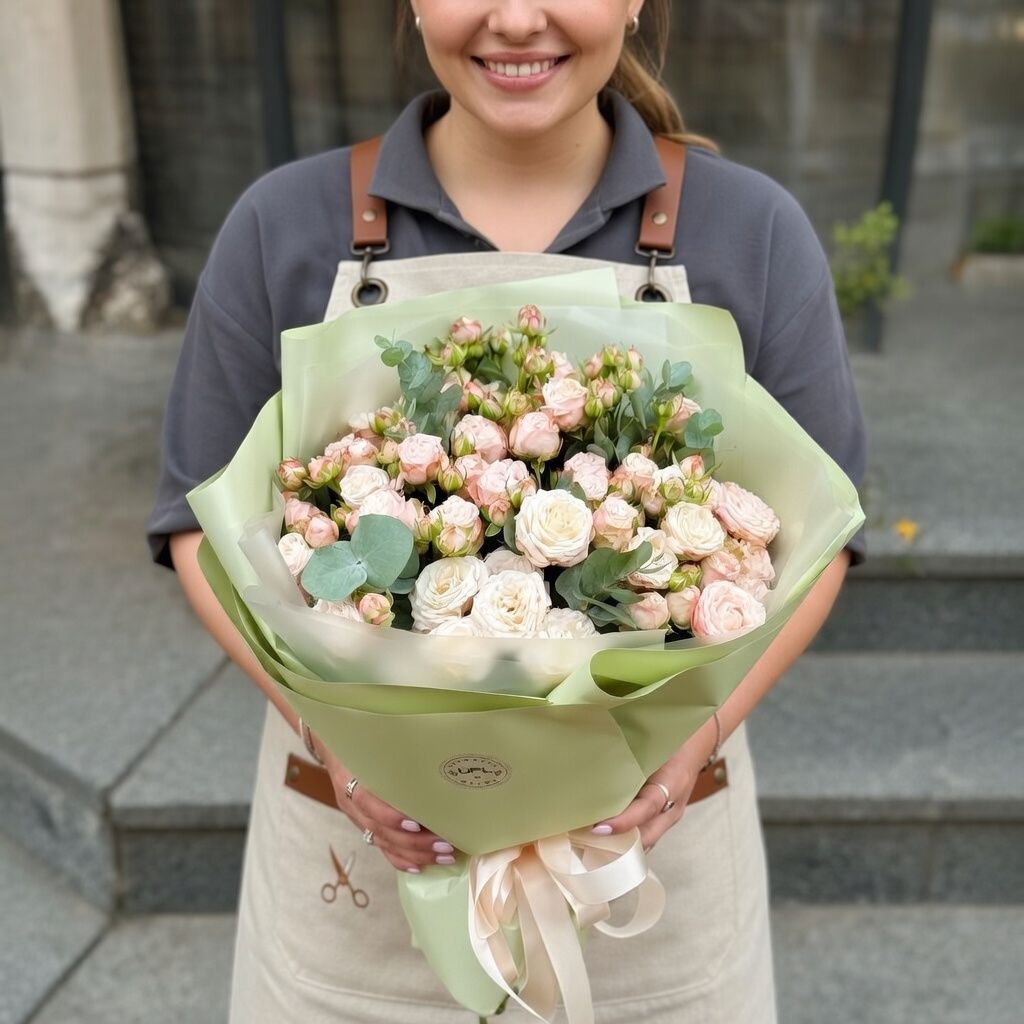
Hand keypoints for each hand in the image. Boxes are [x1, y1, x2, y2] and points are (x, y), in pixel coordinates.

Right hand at [313, 735, 459, 873]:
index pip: (366, 802)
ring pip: (383, 842)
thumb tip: (431, 752)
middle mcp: (351, 802)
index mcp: (349, 778)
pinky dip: (400, 859)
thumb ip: (391, 752)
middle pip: (380, 829)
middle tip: (445, 844)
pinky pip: (380, 848)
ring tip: (443, 855)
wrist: (333, 745)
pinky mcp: (362, 825)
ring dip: (414, 853)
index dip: (389, 816)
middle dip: (414, 842)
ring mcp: (355, 816)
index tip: (416, 823)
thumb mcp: (369, 741)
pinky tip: (419, 866)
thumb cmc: (359, 740)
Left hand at [591, 713, 719, 852]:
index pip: (648, 807)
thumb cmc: (671, 740)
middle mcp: (673, 805)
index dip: (624, 821)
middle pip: (647, 836)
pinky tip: (605, 841)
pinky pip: (646, 835)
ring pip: (646, 840)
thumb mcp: (653, 745)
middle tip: (587, 843)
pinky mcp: (665, 818)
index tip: (599, 828)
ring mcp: (671, 815)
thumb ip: (630, 758)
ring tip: (590, 846)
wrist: (696, 742)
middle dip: (618, 845)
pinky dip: (628, 841)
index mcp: (672, 782)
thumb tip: (595, 765)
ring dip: (621, 846)